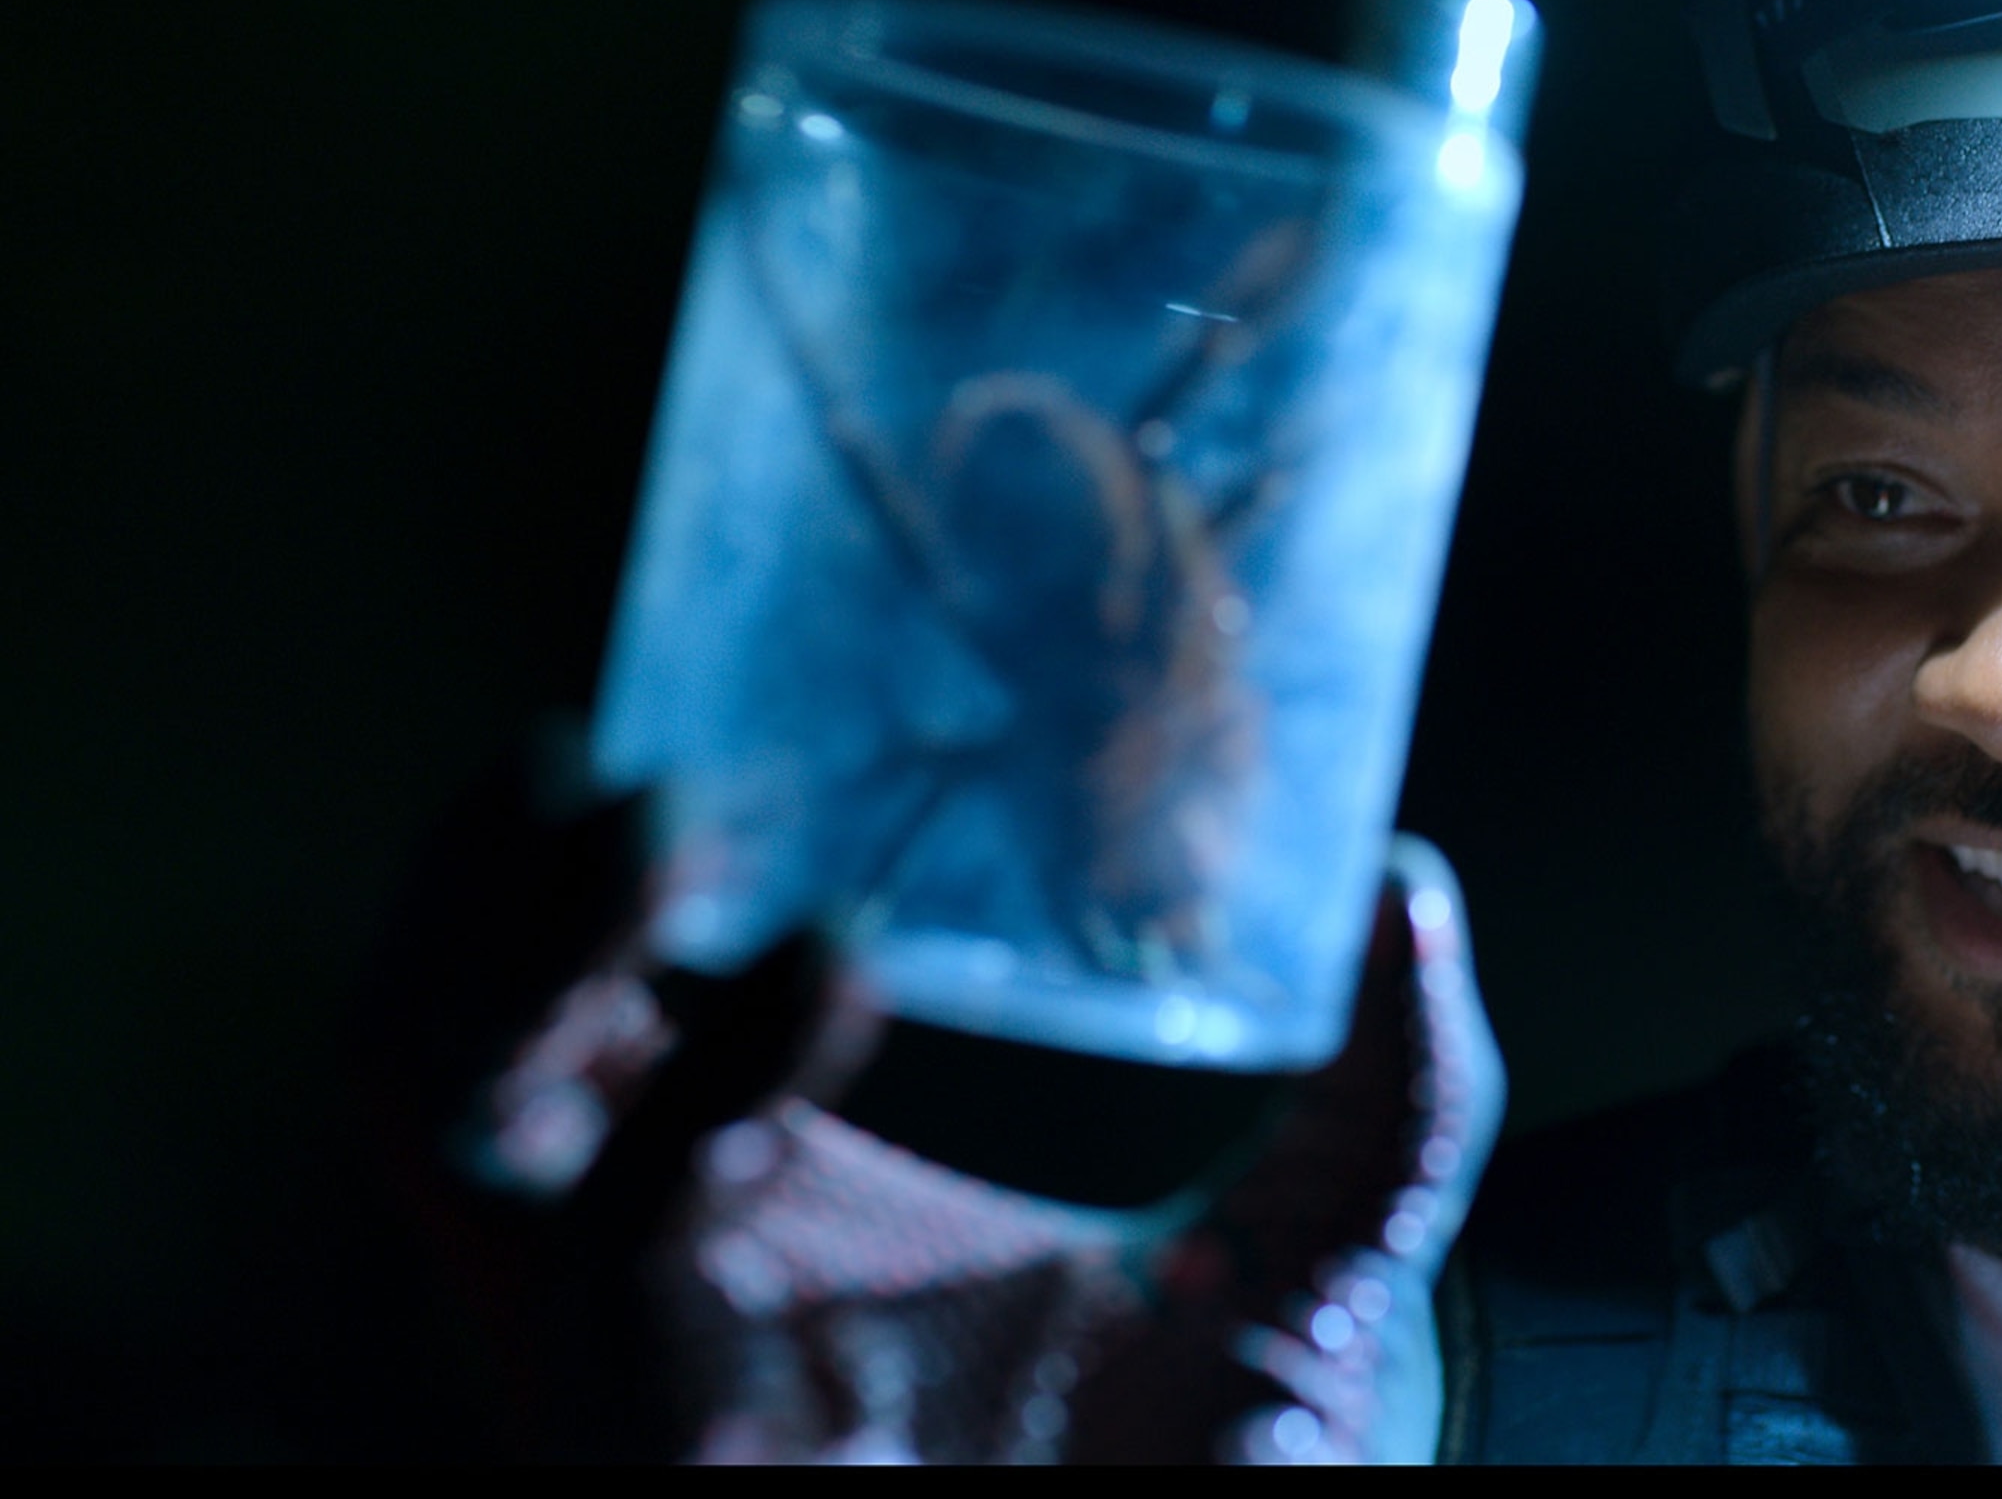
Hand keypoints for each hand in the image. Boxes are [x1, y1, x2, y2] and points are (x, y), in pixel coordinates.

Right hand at [367, 740, 1499, 1463]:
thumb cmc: (1244, 1486)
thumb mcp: (1321, 1252)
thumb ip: (1389, 1081)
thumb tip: (1411, 878)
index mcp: (777, 1208)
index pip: (576, 1023)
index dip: (544, 877)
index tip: (641, 729)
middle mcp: (678, 1283)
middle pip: (440, 1066)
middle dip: (472, 900)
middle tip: (603, 758)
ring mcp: (655, 1371)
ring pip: (445, 1142)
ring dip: (517, 961)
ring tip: (660, 820)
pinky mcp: (677, 1449)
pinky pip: (594, 1253)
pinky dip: (679, 1089)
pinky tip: (827, 961)